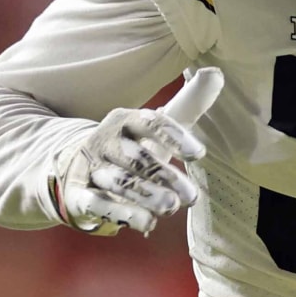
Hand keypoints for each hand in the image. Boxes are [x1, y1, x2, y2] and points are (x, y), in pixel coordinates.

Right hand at [49, 69, 223, 235]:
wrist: (79, 167)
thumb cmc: (132, 146)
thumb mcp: (157, 127)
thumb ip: (188, 103)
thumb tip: (217, 73)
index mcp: (125, 120)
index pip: (151, 123)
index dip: (175, 137)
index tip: (199, 154)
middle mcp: (106, 141)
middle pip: (136, 158)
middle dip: (164, 176)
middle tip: (191, 196)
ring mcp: (90, 168)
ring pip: (118, 181)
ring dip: (145, 195)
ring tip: (171, 208)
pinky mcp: (78, 194)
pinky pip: (97, 203)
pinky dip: (120, 213)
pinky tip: (146, 223)